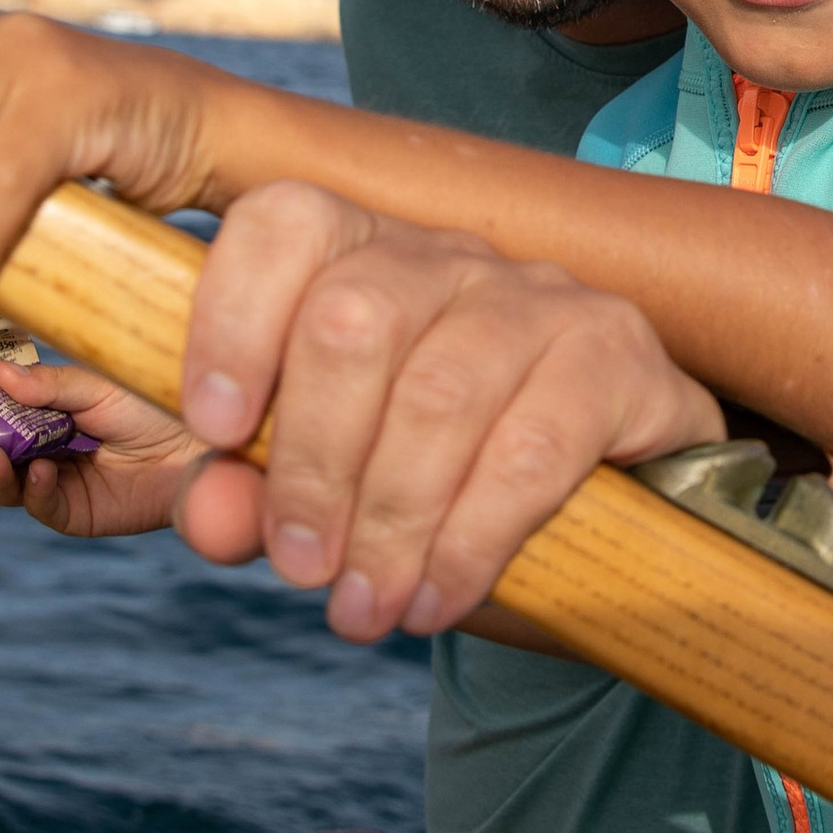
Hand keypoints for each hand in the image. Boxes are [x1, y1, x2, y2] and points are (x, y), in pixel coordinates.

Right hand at [0, 359, 204, 540]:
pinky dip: (35, 490)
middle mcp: (42, 449)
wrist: (200, 446)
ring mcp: (56, 483)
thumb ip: (50, 386)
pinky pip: (41, 507)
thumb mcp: (98, 388)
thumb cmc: (154, 406)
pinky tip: (41, 471)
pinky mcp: (75, 513)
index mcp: (43, 414)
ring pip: (5, 485)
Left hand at [172, 183, 721, 641]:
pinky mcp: (620, 357)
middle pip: (355, 317)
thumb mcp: (312, 496)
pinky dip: (472, 538)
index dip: (233, 320)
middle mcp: (449, 255)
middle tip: (301, 565)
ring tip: (363, 607)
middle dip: (313, 462)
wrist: (598, 526)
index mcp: (358, 255)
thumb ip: (241, 496)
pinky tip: (438, 598)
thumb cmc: (427, 489)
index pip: (287, 225)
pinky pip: (535, 445)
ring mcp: (543, 296)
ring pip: (441, 390)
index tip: (215, 430)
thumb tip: (212, 516)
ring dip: (391, 519)